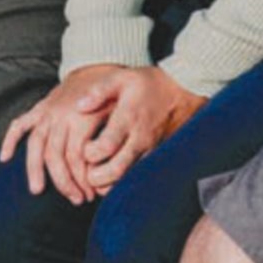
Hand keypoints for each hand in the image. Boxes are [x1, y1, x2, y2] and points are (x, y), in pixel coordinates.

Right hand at [0, 66, 130, 205]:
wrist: (100, 66)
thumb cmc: (114, 93)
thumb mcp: (121, 110)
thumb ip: (112, 135)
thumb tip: (107, 164)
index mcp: (81, 117)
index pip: (76, 156)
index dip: (83, 178)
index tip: (91, 194)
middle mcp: (60, 115)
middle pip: (54, 155)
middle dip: (64, 181)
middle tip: (76, 199)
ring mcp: (47, 112)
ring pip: (35, 144)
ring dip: (35, 169)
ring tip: (38, 190)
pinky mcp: (39, 108)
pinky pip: (20, 124)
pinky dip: (10, 140)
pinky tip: (5, 158)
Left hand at [74, 67, 205, 191]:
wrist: (182, 91)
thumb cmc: (150, 85)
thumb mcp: (121, 78)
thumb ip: (99, 91)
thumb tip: (79, 106)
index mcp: (128, 119)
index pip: (105, 147)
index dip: (90, 153)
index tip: (84, 148)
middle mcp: (140, 138)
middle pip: (116, 170)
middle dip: (96, 177)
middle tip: (86, 173)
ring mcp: (150, 150)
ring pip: (128, 178)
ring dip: (109, 184)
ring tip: (97, 177)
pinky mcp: (156, 156)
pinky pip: (139, 176)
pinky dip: (123, 182)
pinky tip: (113, 176)